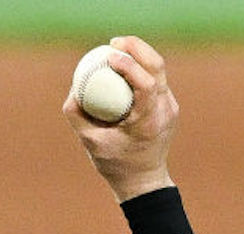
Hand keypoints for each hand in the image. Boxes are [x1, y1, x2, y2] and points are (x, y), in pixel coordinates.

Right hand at [62, 35, 179, 201]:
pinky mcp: (169, 105)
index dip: (130, 64)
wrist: (143, 180)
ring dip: (140, 53)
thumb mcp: (91, 143)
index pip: (146, 83)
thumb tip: (72, 90)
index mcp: (149, 121)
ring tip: (118, 47)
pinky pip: (156, 78)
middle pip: (158, 66)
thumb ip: (78, 116)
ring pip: (159, 69)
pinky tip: (124, 65)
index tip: (109, 54)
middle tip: (114, 42)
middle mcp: (165, 110)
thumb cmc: (116, 165)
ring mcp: (170, 106)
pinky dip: (140, 67)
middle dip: (137, 47)